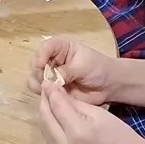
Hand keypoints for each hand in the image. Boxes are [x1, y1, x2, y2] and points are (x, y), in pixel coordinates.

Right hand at [28, 38, 144, 108]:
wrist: (109, 85)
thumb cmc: (98, 69)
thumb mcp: (83, 66)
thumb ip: (66, 72)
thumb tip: (50, 81)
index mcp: (61, 47)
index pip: (45, 47)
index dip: (40, 56)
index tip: (40, 66)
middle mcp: (53, 60)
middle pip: (36, 64)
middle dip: (38, 73)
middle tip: (45, 82)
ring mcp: (52, 75)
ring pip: (35, 78)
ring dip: (38, 84)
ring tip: (47, 90)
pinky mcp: (53, 89)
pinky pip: (42, 91)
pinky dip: (43, 94)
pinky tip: (50, 96)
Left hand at [37, 81, 144, 143]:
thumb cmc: (120, 135)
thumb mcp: (98, 114)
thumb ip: (75, 103)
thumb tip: (57, 92)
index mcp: (77, 131)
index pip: (56, 106)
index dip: (50, 91)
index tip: (48, 80)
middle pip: (45, 118)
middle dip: (44, 101)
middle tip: (47, 88)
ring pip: (44, 129)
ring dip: (45, 113)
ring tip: (50, 100)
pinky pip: (50, 139)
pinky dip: (50, 126)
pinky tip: (55, 117)